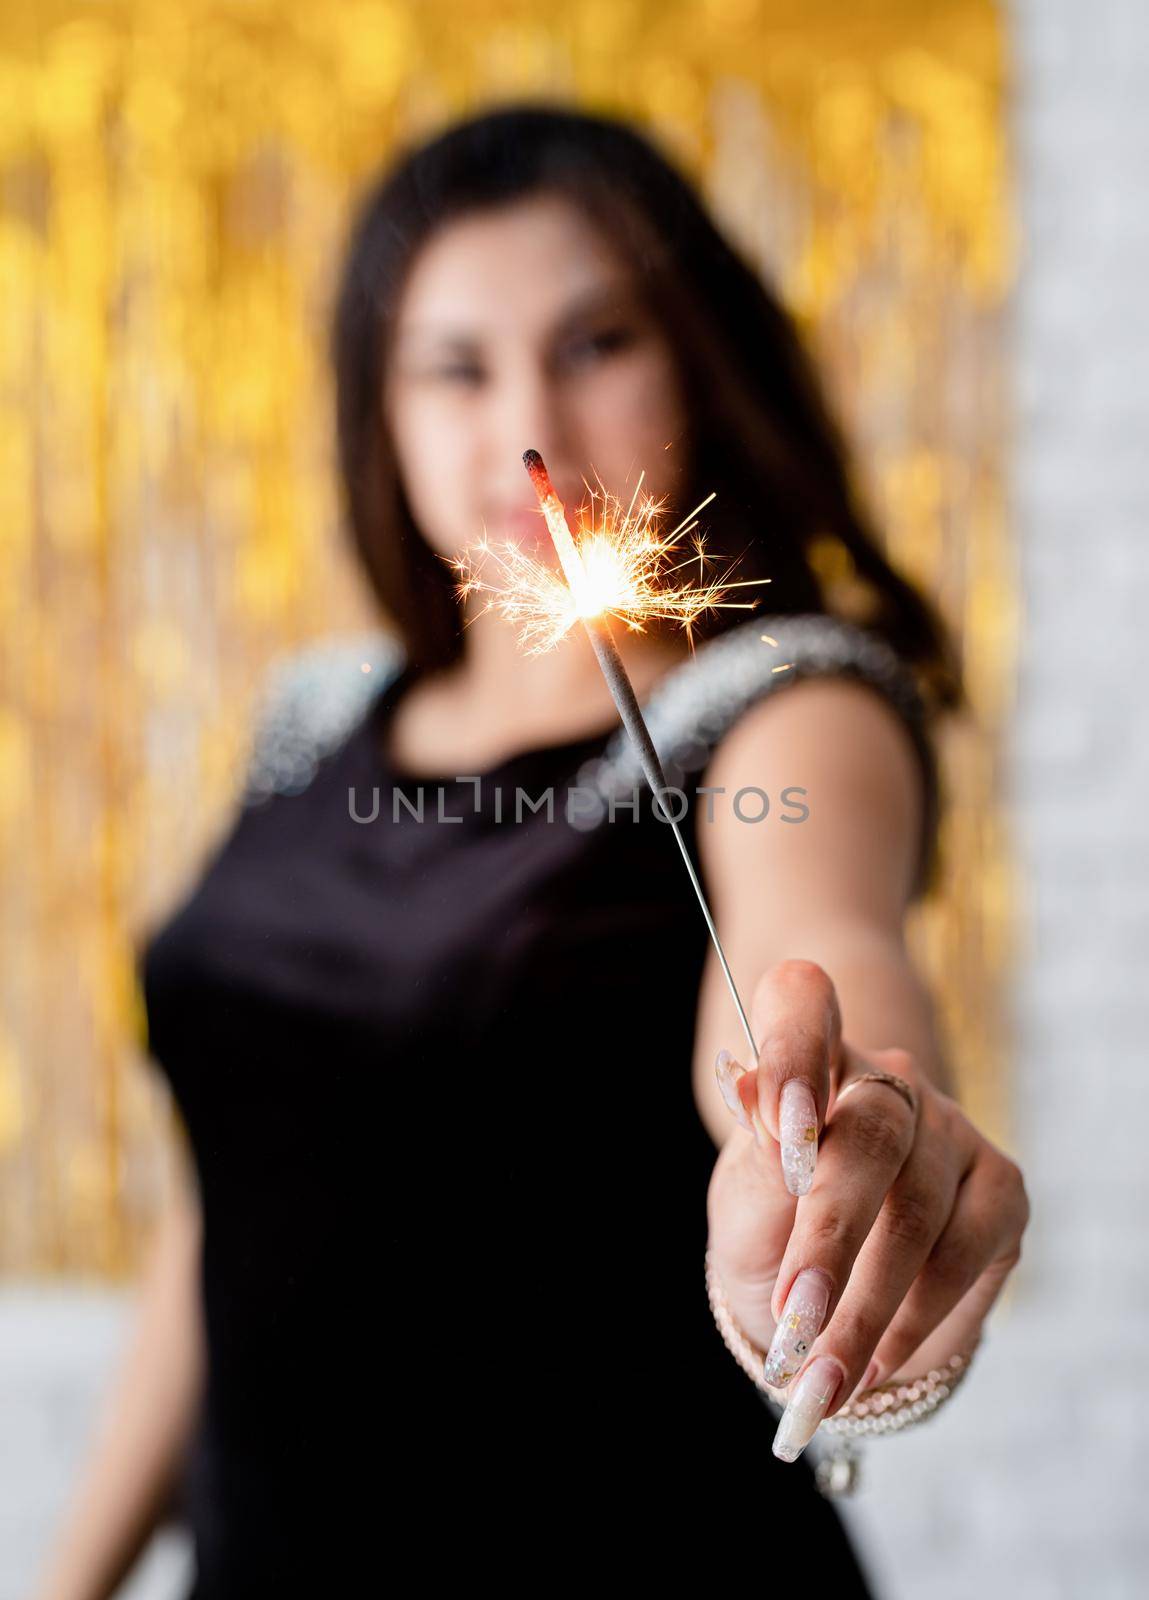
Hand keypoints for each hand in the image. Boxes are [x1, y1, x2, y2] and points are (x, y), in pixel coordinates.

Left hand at [706, 958, 1029, 1462]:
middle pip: (872, 1131)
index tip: (775, 1120)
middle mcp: (888, 1081)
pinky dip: (917, 1315)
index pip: (803, 1003)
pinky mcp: (1001, 1188)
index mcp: (810, 1058)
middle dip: (831, 1232)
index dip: (794, 1048)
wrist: (823, 1300)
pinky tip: (875, 1357)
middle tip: (795, 1314)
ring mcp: (950, 1129)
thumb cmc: (770, 1235)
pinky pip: (967, 1249)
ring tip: (823, 1372)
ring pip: (918, 1207)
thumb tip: (747, 1082)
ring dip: (867, 1303)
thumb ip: (755, 1159)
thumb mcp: (743, 1208)